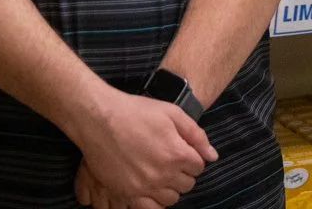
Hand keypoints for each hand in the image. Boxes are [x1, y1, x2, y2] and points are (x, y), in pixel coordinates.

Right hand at [70, 89, 216, 205]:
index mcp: (177, 153)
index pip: (198, 167)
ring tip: (160, 174)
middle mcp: (163, 174)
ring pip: (170, 199)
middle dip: (183, 173)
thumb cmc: (136, 112)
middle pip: (186, 185)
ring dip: (170, 188)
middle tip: (171, 161)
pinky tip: (150, 190)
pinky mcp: (127, 193)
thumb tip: (212, 155)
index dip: (192, 157)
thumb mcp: (172, 113)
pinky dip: (154, 202)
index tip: (183, 151)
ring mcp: (144, 186)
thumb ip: (196, 135)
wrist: (100, 119)